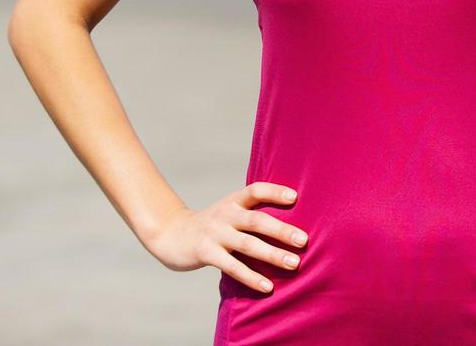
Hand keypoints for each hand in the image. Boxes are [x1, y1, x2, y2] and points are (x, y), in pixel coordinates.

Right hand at [141, 182, 306, 293]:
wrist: (171, 234)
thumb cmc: (213, 226)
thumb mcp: (230, 213)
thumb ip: (252, 215)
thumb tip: (292, 227)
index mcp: (234, 201)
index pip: (255, 190)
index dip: (274, 191)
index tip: (295, 197)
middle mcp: (225, 214)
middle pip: (257, 220)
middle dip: (282, 230)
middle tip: (304, 240)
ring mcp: (215, 233)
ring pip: (247, 244)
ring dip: (272, 254)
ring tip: (294, 263)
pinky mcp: (206, 253)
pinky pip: (232, 266)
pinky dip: (251, 277)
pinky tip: (267, 286)